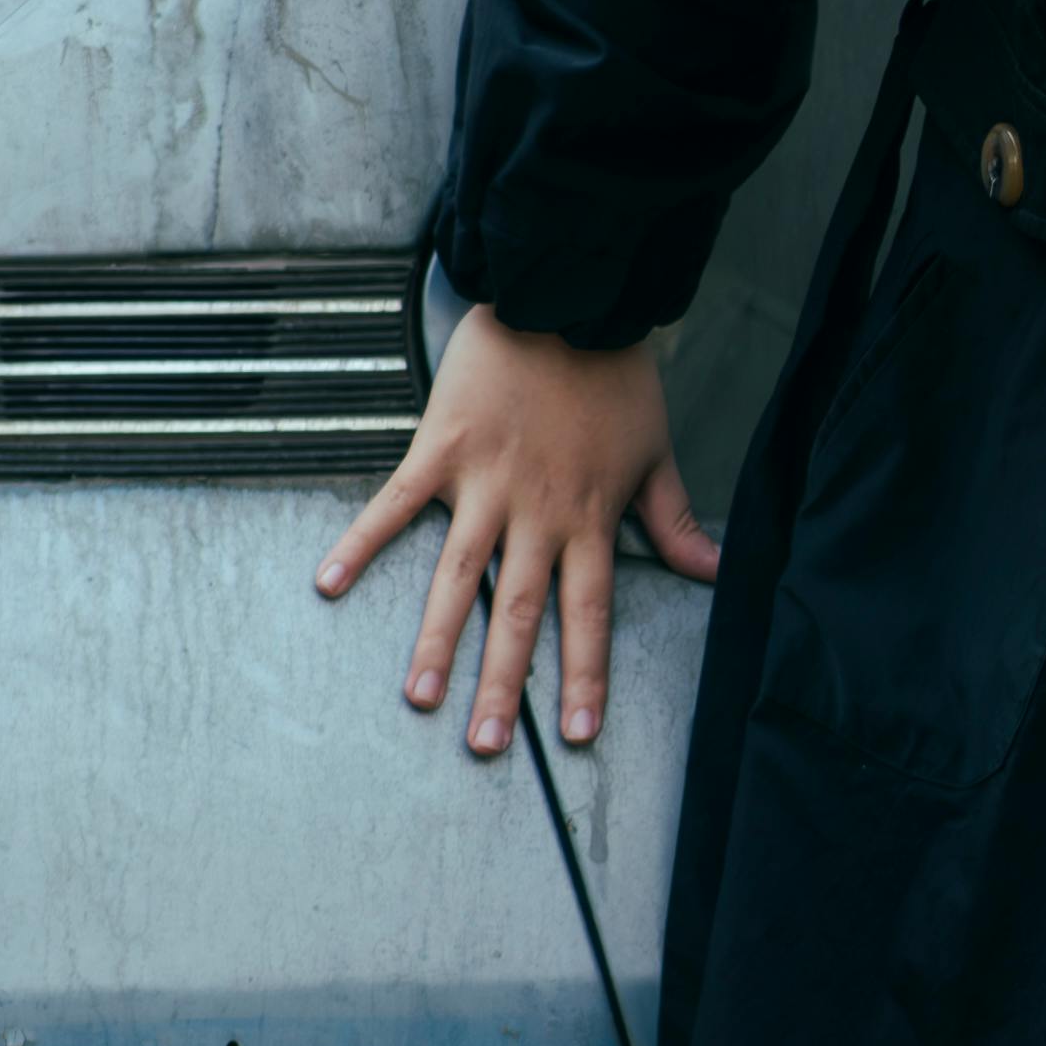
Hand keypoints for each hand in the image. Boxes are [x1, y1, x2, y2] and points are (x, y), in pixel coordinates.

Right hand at [311, 303, 719, 753]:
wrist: (567, 299)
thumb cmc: (613, 374)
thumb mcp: (657, 452)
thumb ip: (674, 521)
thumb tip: (716, 574)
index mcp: (589, 519)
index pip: (589, 615)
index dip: (584, 676)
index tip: (576, 734)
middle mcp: (537, 513)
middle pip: (519, 613)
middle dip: (504, 684)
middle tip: (487, 746)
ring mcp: (484, 483)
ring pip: (459, 577)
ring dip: (436, 640)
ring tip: (420, 697)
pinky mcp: (440, 448)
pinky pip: (395, 504)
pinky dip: (361, 543)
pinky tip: (328, 584)